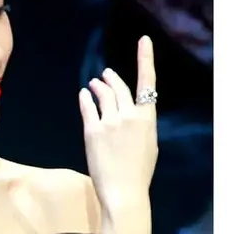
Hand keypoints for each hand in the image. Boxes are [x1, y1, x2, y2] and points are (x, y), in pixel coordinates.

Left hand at [79, 36, 157, 212]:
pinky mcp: (92, 131)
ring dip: (98, 86)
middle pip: (119, 88)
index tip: (144, 41)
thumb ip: (140, 125)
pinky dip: (85, 99)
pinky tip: (83, 95)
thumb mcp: (148, 144)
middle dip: (111, 79)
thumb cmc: (139, 173)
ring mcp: (110, 122)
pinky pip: (88, 108)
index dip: (145, 59)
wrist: (125, 192)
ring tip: (94, 83)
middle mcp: (129, 115)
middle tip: (105, 75)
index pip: (147, 83)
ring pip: (103, 95)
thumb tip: (132, 114)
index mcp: (147, 118)